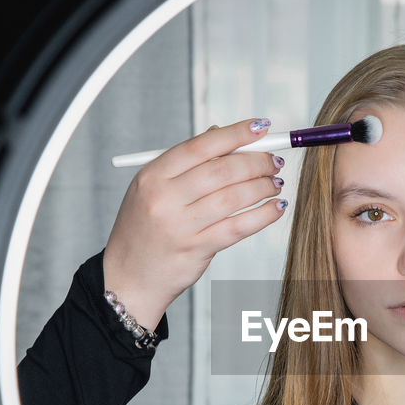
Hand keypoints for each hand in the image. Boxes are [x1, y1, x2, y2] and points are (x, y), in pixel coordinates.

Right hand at [101, 118, 286, 327]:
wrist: (128, 277)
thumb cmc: (145, 229)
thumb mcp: (152, 190)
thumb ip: (186, 164)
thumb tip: (227, 136)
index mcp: (152, 176)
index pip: (200, 146)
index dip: (235, 133)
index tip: (261, 127)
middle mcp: (164, 198)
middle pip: (221, 170)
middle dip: (256, 161)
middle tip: (274, 161)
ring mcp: (180, 226)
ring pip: (233, 197)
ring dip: (263, 187)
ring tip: (276, 183)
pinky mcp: (196, 249)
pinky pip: (238, 227)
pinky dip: (263, 215)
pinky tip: (276, 208)